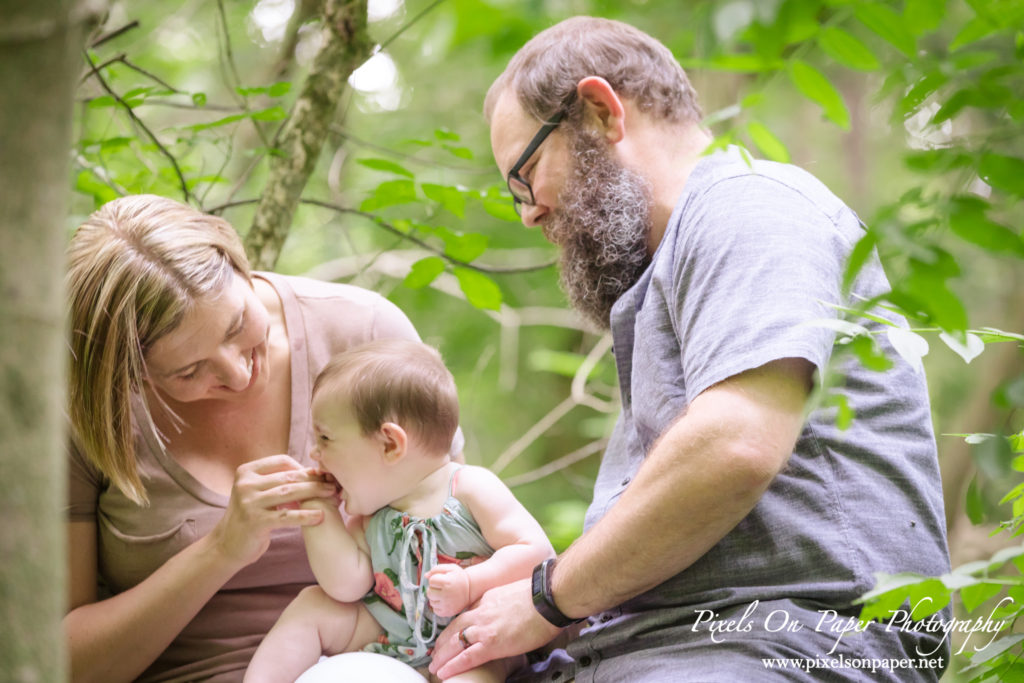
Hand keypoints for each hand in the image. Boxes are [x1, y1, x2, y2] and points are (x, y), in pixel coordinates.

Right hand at [210, 454, 339, 566]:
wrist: (226, 546)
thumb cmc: (251, 517)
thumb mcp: (258, 493)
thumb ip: (277, 481)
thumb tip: (313, 471)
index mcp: (246, 472)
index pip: (282, 461)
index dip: (304, 467)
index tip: (321, 474)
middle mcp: (246, 484)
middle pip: (288, 477)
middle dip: (314, 480)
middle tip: (334, 483)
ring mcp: (249, 502)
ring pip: (289, 493)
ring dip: (314, 493)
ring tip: (332, 495)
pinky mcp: (255, 521)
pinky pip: (287, 516)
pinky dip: (306, 516)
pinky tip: (320, 517)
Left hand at [425, 563, 469, 616]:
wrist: (470, 590)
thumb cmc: (459, 578)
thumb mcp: (451, 568)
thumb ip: (436, 569)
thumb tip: (425, 576)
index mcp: (447, 582)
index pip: (431, 581)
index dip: (436, 579)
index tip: (443, 579)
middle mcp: (446, 595)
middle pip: (429, 592)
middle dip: (434, 589)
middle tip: (442, 587)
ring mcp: (447, 605)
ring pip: (431, 602)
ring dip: (435, 598)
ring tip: (445, 594)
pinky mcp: (447, 613)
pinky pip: (435, 610)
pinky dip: (438, 606)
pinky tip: (445, 601)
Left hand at [428, 578, 562, 678]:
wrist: (548, 598)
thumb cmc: (539, 597)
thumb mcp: (512, 594)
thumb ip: (502, 604)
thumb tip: (506, 613)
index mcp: (486, 600)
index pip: (466, 615)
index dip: (456, 628)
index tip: (451, 636)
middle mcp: (481, 613)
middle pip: (454, 628)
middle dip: (443, 642)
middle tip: (435, 653)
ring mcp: (485, 628)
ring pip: (455, 643)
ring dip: (442, 656)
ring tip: (434, 666)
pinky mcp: (492, 644)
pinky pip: (467, 657)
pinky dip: (453, 665)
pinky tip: (444, 672)